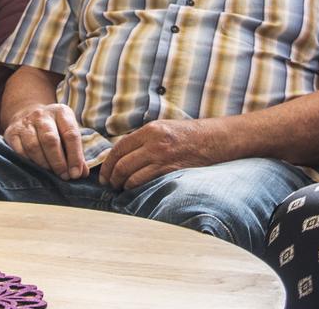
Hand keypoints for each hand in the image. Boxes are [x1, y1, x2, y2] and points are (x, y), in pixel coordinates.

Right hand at [3, 103, 88, 180]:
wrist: (28, 112)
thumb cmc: (54, 128)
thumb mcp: (67, 132)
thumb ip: (76, 152)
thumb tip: (81, 173)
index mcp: (61, 112)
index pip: (71, 134)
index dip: (75, 156)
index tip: (76, 173)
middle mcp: (42, 115)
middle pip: (51, 140)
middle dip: (58, 162)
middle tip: (63, 176)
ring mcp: (25, 122)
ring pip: (34, 146)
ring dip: (44, 164)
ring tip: (50, 173)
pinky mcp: (12, 132)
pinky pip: (19, 151)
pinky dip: (28, 162)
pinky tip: (35, 168)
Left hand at [99, 119, 224, 189]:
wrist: (213, 139)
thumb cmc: (188, 135)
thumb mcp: (163, 128)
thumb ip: (144, 139)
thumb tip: (122, 154)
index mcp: (150, 129)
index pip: (119, 147)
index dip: (108, 163)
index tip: (104, 173)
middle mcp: (154, 142)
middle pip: (122, 162)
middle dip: (112, 176)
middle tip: (109, 184)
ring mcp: (162, 156)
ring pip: (131, 174)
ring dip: (122, 184)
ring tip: (120, 188)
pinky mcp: (170, 170)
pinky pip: (145, 181)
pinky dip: (135, 188)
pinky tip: (133, 190)